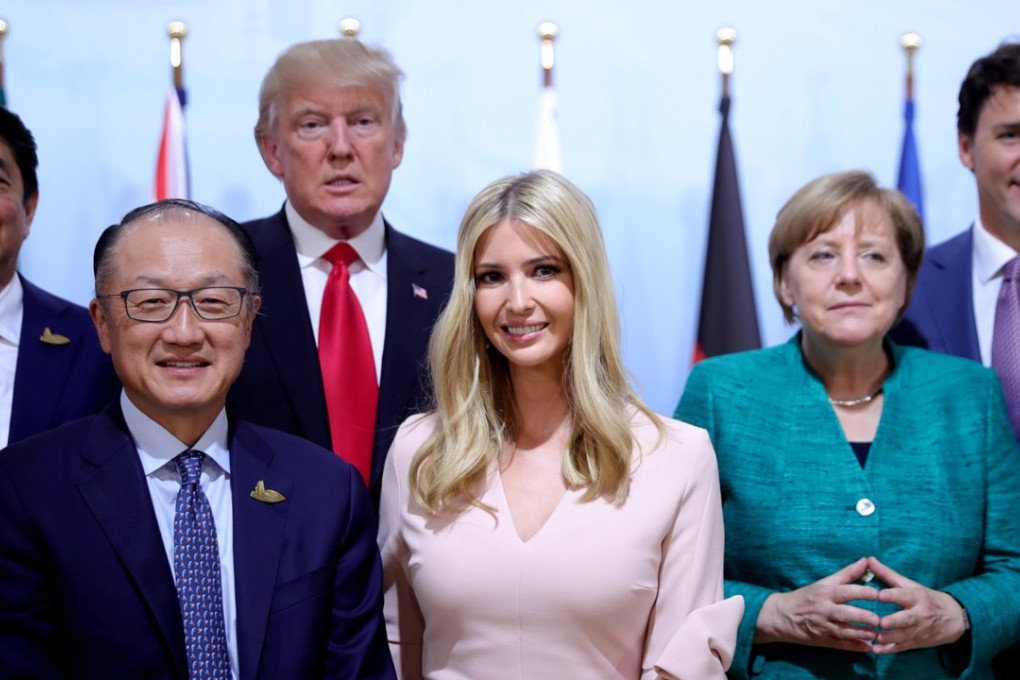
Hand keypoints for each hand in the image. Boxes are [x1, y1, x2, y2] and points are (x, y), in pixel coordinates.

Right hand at [754, 557, 879, 650]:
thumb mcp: (824, 582)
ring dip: (860, 634)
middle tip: (878, 620)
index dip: (860, 592)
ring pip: (844, 631)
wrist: (782, 615)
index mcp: (824, 593)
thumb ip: (847, 573)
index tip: (876, 593)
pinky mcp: (822, 640)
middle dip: (861, 617)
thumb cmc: (806, 596)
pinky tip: (868, 648)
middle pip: (844, 613)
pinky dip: (854, 647)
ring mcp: (822, 626)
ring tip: (876, 635)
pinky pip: (841, 645)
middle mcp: (823, 609)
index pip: (844, 591)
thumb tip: (866, 561)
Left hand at [868, 556, 967, 653]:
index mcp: (917, 597)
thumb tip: (868, 559)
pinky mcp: (917, 642)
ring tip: (875, 638)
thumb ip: (887, 573)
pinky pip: (902, 647)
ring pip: (904, 635)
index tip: (879, 595)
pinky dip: (890, 649)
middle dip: (895, 621)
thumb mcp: (910, 585)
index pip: (904, 596)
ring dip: (889, 638)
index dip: (892, 595)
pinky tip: (877, 650)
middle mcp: (920, 614)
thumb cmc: (927, 598)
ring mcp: (919, 630)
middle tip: (881, 622)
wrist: (955, 619)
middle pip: (907, 619)